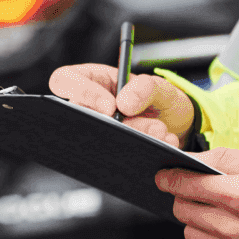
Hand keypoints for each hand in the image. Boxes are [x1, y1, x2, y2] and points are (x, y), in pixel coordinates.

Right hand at [48, 63, 195, 147]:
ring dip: (135, 138)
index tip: (111, 107)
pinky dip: (139, 152)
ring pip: (98, 139)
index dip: (81, 92)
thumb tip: (124, 104)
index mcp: (93, 80)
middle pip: (78, 118)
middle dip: (114, 126)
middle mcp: (88, 107)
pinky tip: (159, 145)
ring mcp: (95, 130)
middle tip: (146, 126)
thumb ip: (147, 87)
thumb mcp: (160, 87)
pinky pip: (110, 158)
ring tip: (160, 132)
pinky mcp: (105, 151)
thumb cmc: (158, 100)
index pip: (63, 80)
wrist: (174, 127)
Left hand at [155, 149, 238, 238]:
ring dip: (199, 222)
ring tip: (219, 211)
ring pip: (195, 237)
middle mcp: (236, 230)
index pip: (187, 187)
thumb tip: (192, 160)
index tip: (163, 177)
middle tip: (196, 191)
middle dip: (185, 198)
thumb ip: (225, 160)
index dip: (170, 179)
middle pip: (185, 213)